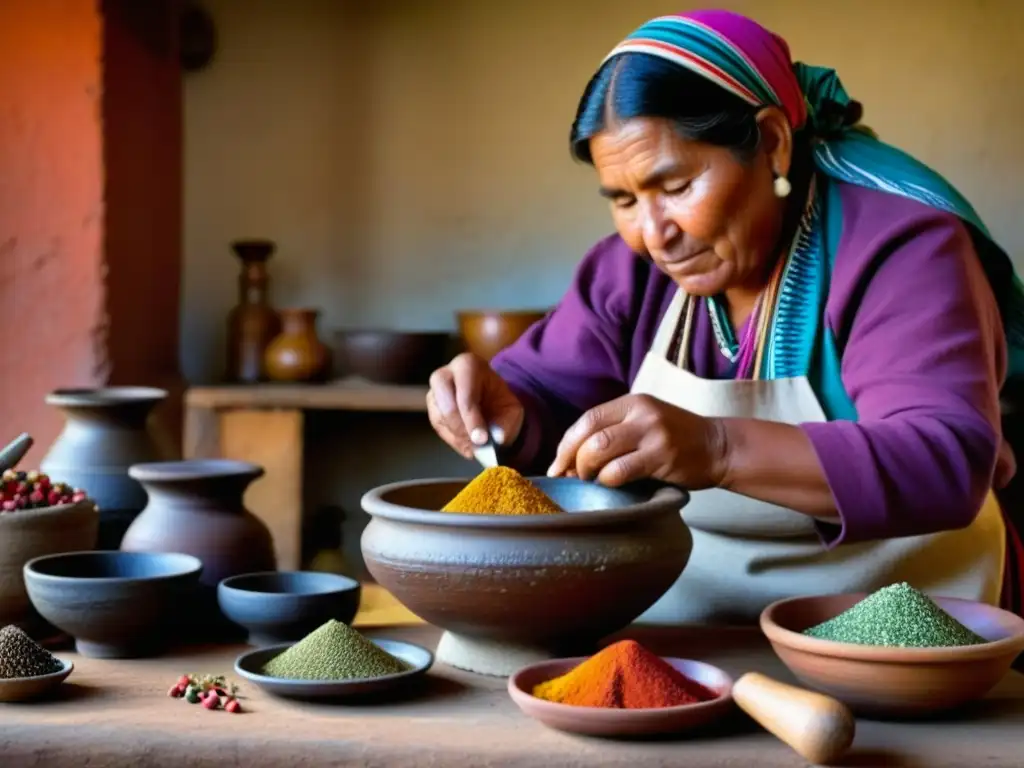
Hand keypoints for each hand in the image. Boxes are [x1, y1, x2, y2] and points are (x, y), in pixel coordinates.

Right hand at [427, 353, 524, 459]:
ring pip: (439, 417)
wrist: (490, 402)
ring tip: (475, 447)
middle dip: (461, 428)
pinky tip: (467, 446)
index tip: (482, 440)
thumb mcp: (511, 410)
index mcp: (468, 365)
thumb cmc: (499, 400)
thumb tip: (497, 438)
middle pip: (446, 404)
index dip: (472, 419)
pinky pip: (438, 427)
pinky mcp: (432, 408)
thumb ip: (506, 424)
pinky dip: (453, 440)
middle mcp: (446, 374)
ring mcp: (435, 391)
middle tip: (476, 444)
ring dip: (457, 437)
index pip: (465, 393)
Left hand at [546, 394, 727, 488]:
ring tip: (590, 481)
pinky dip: (607, 481)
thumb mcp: (645, 422)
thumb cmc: (676, 439)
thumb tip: (570, 459)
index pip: (588, 419)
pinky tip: (611, 486)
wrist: (718, 447)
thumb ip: (614, 432)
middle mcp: (641, 413)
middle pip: (590, 435)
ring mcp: (652, 433)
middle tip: (570, 477)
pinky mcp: (662, 457)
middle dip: (571, 459)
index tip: (558, 464)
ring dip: (587, 470)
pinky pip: (621, 471)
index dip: (567, 443)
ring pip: (600, 450)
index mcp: (632, 402)